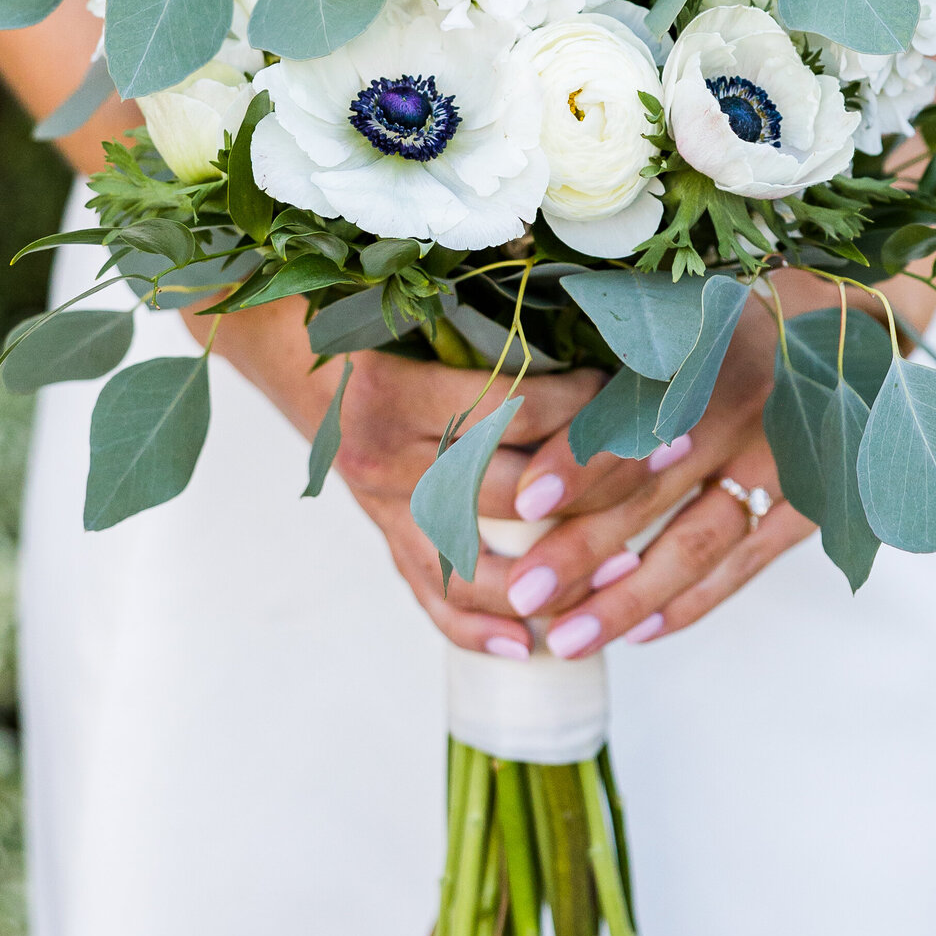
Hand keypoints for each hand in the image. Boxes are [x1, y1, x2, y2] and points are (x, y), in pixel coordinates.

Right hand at [194, 299, 602, 652]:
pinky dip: (478, 626)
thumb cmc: (341, 298)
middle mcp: (384, 458)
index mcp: (393, 393)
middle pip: (508, 487)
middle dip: (597, 481)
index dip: (582, 404)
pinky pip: (428, 593)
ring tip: (628, 569)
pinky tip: (532, 643)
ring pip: (475, 559)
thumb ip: (478, 308)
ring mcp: (378, 502)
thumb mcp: (402, 293)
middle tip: (672, 463)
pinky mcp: (378, 525)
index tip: (640, 390)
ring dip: (554, 571)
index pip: (510, 411)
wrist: (263, 330)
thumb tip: (586, 306)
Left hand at [492, 289, 816, 657]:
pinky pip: (742, 565)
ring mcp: (785, 462)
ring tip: (563, 640)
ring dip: (626, 598)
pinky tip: (637, 633)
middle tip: (523, 595)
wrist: (851, 336)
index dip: (581, 457)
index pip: (635, 412)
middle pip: (653, 491)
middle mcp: (747, 406)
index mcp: (708, 346)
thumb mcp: (687, 306)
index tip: (526, 501)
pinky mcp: (813, 505)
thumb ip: (621, 344)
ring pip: (694, 544)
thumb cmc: (736, 317)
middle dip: (583, 549)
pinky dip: (689, 602)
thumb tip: (518, 393)